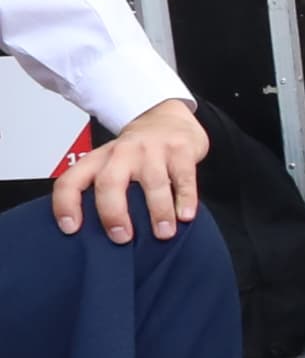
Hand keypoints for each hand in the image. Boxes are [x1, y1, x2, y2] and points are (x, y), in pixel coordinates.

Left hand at [48, 95, 202, 239]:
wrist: (167, 119)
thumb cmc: (137, 153)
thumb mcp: (112, 165)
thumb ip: (105, 192)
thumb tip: (102, 235)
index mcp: (98, 159)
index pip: (71, 180)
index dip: (66, 205)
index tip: (71, 229)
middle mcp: (121, 153)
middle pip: (109, 182)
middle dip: (113, 213)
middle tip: (122, 237)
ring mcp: (152, 150)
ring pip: (152, 182)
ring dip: (158, 211)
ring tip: (164, 233)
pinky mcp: (180, 150)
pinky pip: (184, 177)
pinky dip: (185, 198)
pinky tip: (186, 215)